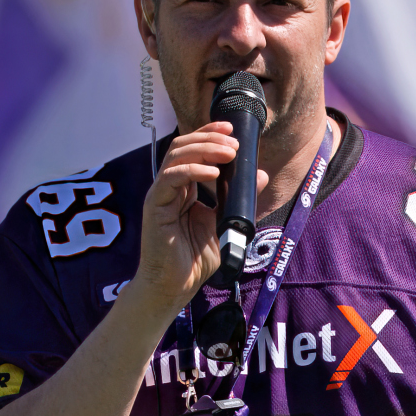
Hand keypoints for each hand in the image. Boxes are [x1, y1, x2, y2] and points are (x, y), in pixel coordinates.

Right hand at [135, 122, 268, 310]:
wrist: (175, 286)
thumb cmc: (195, 260)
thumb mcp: (225, 223)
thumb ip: (240, 199)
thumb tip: (260, 175)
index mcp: (184, 189)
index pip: (193, 150)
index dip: (210, 134)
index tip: (232, 129)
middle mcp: (170, 187)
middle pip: (183, 146)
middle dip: (210, 138)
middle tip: (234, 143)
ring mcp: (161, 195)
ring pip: (176, 156)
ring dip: (204, 149)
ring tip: (228, 153)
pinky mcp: (155, 206)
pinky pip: (171, 178)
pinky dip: (193, 171)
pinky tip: (213, 174)